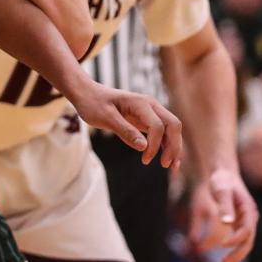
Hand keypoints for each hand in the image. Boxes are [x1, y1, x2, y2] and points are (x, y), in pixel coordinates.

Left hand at [64, 80, 181, 167]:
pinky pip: (162, 132)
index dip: (154, 145)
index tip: (144, 160)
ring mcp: (150, 111)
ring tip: (172, 167)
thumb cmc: (93, 104)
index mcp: (140, 103)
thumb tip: (144, 147)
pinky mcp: (146, 119)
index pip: (157, 126)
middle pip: (173, 125)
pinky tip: (165, 158)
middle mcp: (150, 105)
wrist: (87, 94)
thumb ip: (125, 131)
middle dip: (174, 146)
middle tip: (166, 166)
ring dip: (174, 147)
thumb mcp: (105, 118)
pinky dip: (166, 145)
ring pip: (171, 129)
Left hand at [191, 168, 257, 261]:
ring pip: (245, 241)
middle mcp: (250, 217)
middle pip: (249, 240)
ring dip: (237, 254)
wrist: (222, 173)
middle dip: (238, 254)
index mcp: (249, 210)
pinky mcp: (239, 221)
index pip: (246, 230)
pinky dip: (233, 247)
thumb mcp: (221, 190)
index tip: (221, 245)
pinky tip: (224, 255)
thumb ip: (224, 205)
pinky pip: (239, 238)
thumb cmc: (221, 180)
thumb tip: (227, 223)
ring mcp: (246, 220)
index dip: (235, 239)